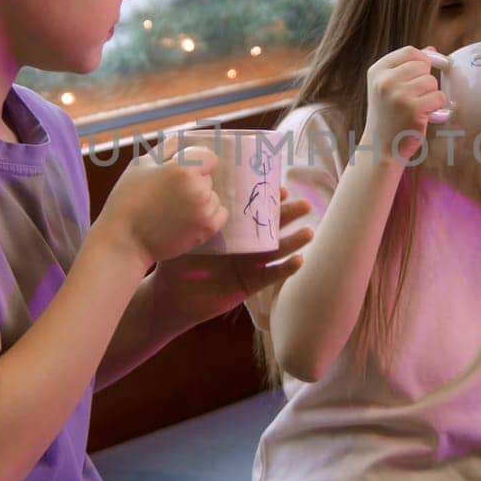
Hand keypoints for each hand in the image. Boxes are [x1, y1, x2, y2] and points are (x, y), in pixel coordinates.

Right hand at [95, 136, 227, 265]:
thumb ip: (165, 148)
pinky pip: (219, 215)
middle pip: (209, 178)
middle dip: (195, 183)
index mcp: (183, 168)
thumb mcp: (140, 165)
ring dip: (201, 201)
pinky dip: (208, 216)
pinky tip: (187, 220)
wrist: (125, 240)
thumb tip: (180, 138)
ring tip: (176, 210)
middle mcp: (198, 188)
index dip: (196, 163)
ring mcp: (205, 210)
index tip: (181, 174)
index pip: (209, 156)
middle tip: (171, 195)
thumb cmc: (128, 200)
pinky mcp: (207, 229)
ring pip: (213, 197)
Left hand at [149, 188, 314, 322]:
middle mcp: (245, 244)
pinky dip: (286, 268)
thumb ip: (195, 214)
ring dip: (294, 241)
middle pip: (273, 227)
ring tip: (308, 232)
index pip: (254, 210)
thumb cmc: (177, 262)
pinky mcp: (252, 283)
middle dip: (289, 215)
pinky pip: (272, 275)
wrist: (172, 296)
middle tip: (305, 205)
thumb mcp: (187, 234)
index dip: (269, 200)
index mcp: (232, 229)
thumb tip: (197, 184)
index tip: (281, 189)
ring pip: (278, 250)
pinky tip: (299, 260)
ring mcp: (250, 264)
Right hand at [362, 46, 446, 162]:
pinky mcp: (414, 110)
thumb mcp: (388, 87)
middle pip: (423, 65)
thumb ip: (406, 67)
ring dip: (431, 95)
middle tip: (417, 96)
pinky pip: (439, 97)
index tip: (435, 64)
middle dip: (426, 79)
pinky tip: (425, 116)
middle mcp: (385, 82)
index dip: (425, 57)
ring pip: (432, 82)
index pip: (409, 52)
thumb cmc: (388, 115)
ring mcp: (399, 96)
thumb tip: (431, 50)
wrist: (381, 148)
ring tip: (418, 108)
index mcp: (377, 72)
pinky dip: (437, 108)